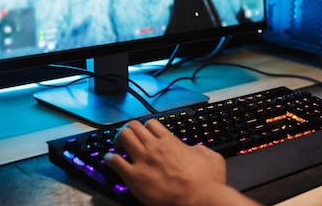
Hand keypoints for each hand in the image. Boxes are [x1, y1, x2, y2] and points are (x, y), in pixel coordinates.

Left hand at [104, 119, 260, 205]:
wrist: (197, 200)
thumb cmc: (206, 182)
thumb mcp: (211, 158)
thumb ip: (201, 149)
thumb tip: (196, 149)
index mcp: (171, 141)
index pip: (151, 123)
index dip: (146, 127)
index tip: (144, 134)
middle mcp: (154, 147)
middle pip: (133, 126)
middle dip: (129, 130)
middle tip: (128, 139)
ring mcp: (143, 160)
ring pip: (123, 137)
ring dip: (119, 140)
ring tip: (119, 147)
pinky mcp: (134, 177)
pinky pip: (115, 161)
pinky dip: (110, 159)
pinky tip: (111, 160)